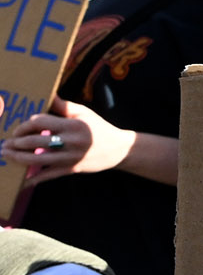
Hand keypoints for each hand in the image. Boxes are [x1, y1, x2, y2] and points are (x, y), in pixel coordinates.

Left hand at [4, 104, 129, 182]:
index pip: (41, 122)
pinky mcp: (72, 169)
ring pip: (38, 159)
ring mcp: (71, 157)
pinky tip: (22, 180)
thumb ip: (63, 106)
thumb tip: (47, 94)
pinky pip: (49, 175)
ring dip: (18, 158)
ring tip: (6, 155)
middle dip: (16, 143)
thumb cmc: (99, 128)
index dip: (25, 126)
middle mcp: (71, 141)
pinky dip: (34, 179)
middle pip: (36, 142)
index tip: (18, 130)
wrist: (119, 149)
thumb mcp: (84, 113)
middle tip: (5, 144)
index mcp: (73, 125)